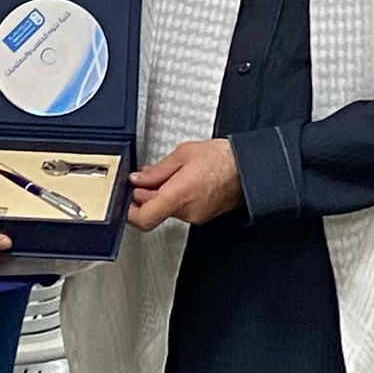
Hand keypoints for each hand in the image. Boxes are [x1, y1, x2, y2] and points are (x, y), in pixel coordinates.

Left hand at [125, 138, 244, 230]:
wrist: (249, 168)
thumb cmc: (223, 159)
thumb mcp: (183, 154)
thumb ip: (156, 170)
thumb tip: (139, 179)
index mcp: (178, 196)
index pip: (143, 218)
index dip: (128, 211)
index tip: (124, 199)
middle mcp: (186, 211)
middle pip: (153, 211)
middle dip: (145, 195)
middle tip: (143, 178)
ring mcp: (196, 216)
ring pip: (167, 209)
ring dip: (162, 194)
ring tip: (169, 174)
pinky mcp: (203, 215)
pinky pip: (181, 209)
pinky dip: (176, 197)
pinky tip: (182, 181)